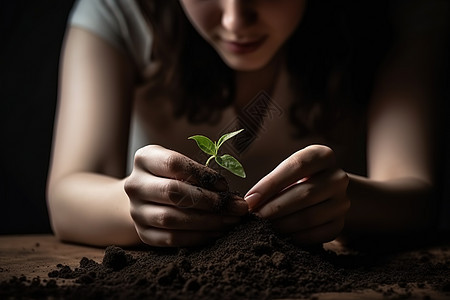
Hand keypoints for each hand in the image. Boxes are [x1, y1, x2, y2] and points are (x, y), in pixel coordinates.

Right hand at [124, 145, 247, 246]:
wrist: (145, 198)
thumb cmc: (172, 177)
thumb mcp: (180, 164)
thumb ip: (199, 172)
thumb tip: (227, 191)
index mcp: (144, 159)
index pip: (174, 164)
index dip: (202, 175)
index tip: (225, 186)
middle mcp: (135, 184)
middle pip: (173, 192)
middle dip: (210, 201)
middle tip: (237, 207)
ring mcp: (136, 210)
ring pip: (172, 218)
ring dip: (207, 221)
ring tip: (231, 221)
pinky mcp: (143, 233)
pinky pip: (170, 239)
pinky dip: (197, 237)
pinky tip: (216, 232)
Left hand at [244, 145, 348, 244]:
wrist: (327, 194)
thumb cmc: (298, 180)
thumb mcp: (288, 172)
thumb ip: (272, 183)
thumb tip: (249, 203)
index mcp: (323, 156)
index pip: (296, 166)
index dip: (270, 184)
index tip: (250, 200)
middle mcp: (337, 177)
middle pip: (304, 194)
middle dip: (274, 208)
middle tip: (255, 218)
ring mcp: (342, 202)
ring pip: (310, 217)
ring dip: (282, 225)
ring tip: (263, 228)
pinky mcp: (340, 224)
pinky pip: (317, 234)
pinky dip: (296, 237)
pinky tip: (280, 237)